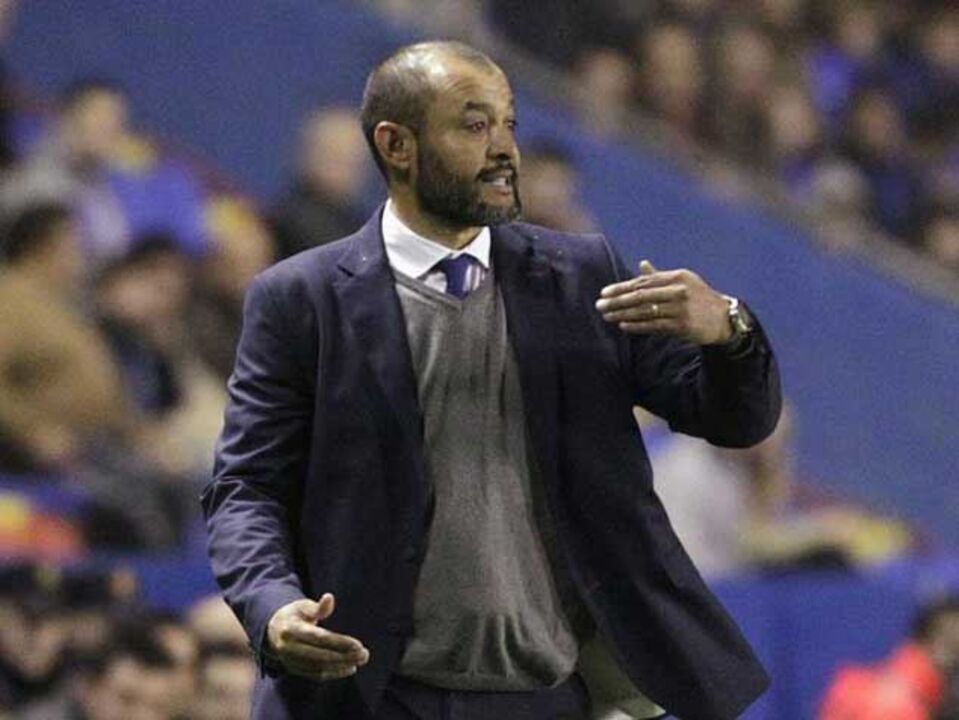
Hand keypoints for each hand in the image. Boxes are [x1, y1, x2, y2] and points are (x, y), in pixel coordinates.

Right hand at [266, 593, 369, 680]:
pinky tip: (349, 668)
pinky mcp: (293, 669)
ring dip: (341, 666)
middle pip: (320, 655)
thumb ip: (318, 607)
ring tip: (360, 661)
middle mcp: (289, 647)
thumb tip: (329, 598)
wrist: (271, 630)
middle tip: (364, 655)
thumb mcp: (302, 606)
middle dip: (344, 656)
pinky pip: (315, 674)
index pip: (319, 638)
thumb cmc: (293, 614)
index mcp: (291, 629)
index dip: (339, 642)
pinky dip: (333, 673)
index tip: (358, 644)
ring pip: (319, 667)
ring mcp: (290, 660)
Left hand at [595, 260, 732, 344]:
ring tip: (607, 316)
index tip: (604, 292)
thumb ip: (660, 276)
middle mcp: (678, 290)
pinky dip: (637, 326)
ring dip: (623, 314)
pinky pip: (655, 325)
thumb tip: (642, 264)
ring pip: (645, 311)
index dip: (621, 287)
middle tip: (599, 305)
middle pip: (641, 295)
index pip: (643, 281)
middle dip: (617, 300)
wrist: (724, 319)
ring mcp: (681, 308)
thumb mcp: (683, 282)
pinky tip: (623, 326)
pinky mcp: (683, 325)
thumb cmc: (699, 299)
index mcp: (676, 277)